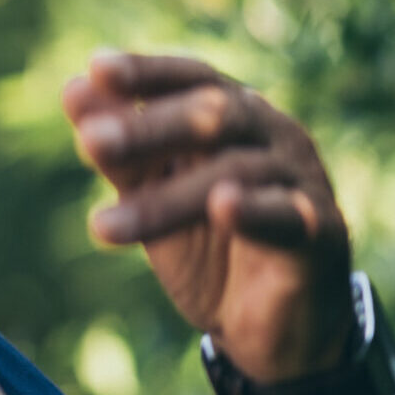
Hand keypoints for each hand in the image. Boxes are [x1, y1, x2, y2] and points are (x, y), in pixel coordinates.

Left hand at [63, 52, 351, 381]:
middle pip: (214, 115)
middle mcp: (275, 135)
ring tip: (102, 226)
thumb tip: (73, 90)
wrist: (273, 327)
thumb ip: (120, 153)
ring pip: (234, 172)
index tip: (96, 68)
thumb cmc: (209, 246)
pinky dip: (253, 209)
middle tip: (89, 141)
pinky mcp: (322, 232)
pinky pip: (288, 215)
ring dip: (165, 199)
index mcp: (236, 115)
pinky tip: (221, 206)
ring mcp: (302, 179)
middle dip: (147, 129)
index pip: (192, 79)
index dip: (147, 72)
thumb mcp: (153, 197)